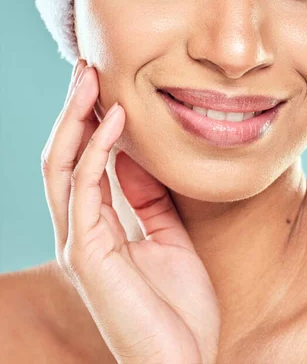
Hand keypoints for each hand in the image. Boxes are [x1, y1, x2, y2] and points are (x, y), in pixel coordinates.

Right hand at [41, 59, 220, 363]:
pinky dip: (97, 149)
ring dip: (75, 118)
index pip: (81, 160)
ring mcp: (79, 241)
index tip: (102, 83)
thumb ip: (147, 197)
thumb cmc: (177, 306)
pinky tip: (114, 120)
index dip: (87, 119)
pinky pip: (85, 189)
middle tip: (87, 67)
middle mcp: (80, 228)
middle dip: (72, 109)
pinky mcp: (86, 254)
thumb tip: (135, 154)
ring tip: (90, 79)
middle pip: (63, 155)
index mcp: (97, 225)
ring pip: (62, 165)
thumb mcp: (168, 235)